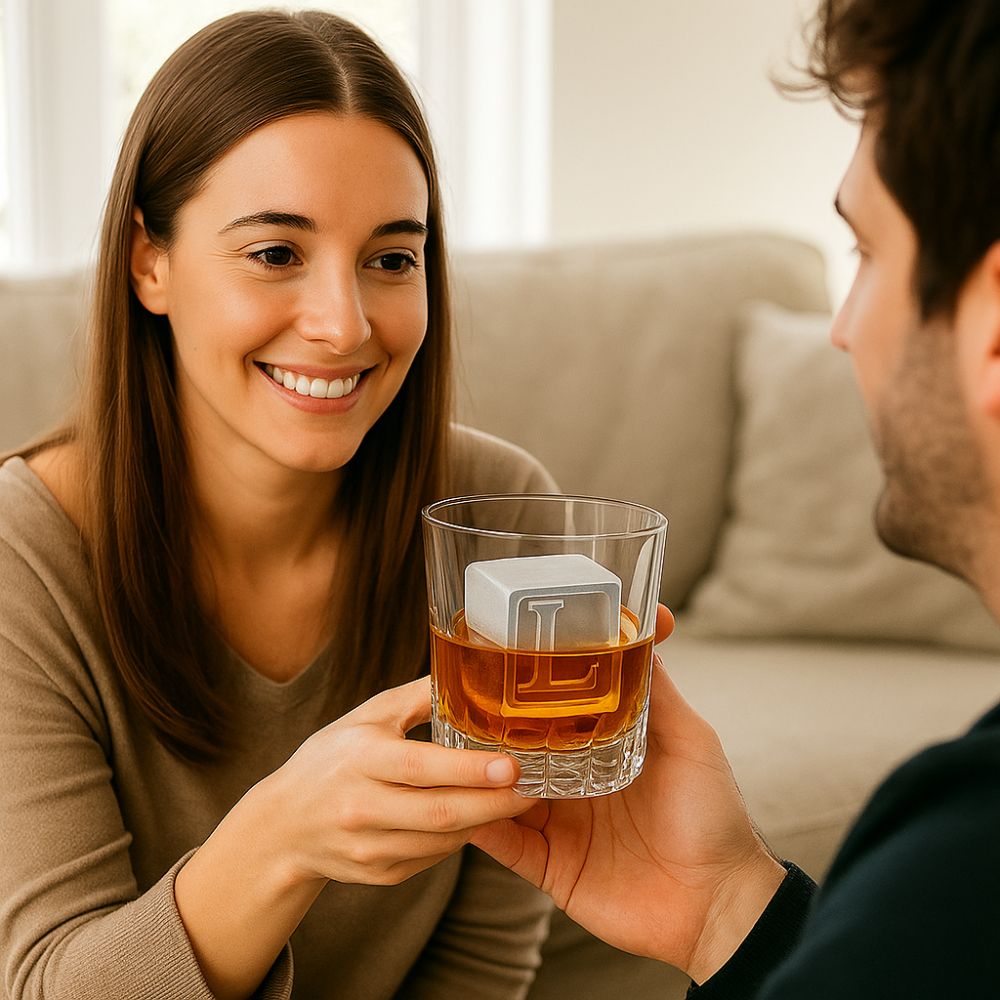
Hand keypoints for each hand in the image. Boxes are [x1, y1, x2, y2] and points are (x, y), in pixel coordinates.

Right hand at [263, 675, 533, 886]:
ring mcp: (369, 847)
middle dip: (495, 803)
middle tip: (533, 787)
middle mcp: (362, 808)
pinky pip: (433, 858)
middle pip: (441, 813)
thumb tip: (467, 670)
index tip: (512, 765)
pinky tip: (477, 818)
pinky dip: (460, 838)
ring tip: (516, 800)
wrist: (283, 825)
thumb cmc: (330, 759)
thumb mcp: (366, 717)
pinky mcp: (379, 873)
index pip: (422, 768)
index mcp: (360, 760)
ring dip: (484, 822)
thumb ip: (417, 697)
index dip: (469, 770)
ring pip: (443, 841)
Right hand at [471, 606, 785, 982]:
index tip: (496, 663)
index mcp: (601, 751)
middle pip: (515, 754)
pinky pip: (505, 845)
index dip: (524, 694)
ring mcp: (560, 827)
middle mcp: (574, 784)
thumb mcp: (691, 740)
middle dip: (486, 733)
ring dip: (477, 777)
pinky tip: (460, 805)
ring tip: (450, 751)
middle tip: (456, 705)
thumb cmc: (714, 816)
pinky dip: (481, 826)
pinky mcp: (550, 867)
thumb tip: (648, 628)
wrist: (719, 904)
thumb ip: (660, 692)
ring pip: (500, 795)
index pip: (550, 717)